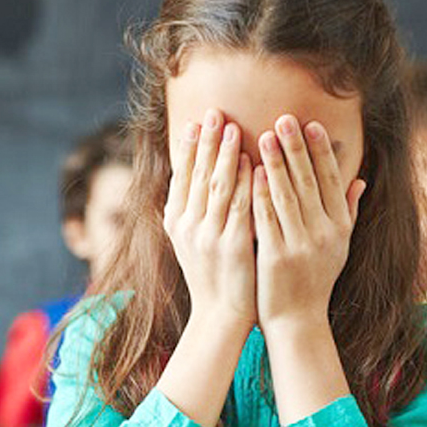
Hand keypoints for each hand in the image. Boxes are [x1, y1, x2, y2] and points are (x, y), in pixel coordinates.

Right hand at [164, 109, 256, 330]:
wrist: (220, 315)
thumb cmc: (212, 275)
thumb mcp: (193, 241)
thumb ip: (193, 210)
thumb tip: (196, 176)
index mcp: (175, 223)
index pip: (180, 177)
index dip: (188, 148)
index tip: (194, 122)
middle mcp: (187, 227)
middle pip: (197, 175)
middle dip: (206, 141)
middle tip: (214, 112)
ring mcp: (208, 236)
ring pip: (216, 186)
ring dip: (225, 154)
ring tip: (233, 127)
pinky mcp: (231, 246)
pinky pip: (239, 206)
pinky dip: (245, 182)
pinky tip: (252, 162)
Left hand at [253, 116, 364, 335]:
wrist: (297, 322)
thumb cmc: (315, 281)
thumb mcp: (339, 248)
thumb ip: (348, 213)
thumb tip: (361, 181)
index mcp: (340, 228)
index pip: (333, 181)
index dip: (322, 152)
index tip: (311, 124)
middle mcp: (325, 234)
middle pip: (311, 182)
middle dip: (297, 148)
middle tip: (284, 118)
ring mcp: (301, 246)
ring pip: (288, 196)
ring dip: (276, 164)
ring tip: (265, 136)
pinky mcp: (277, 258)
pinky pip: (267, 219)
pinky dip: (260, 194)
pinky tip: (251, 173)